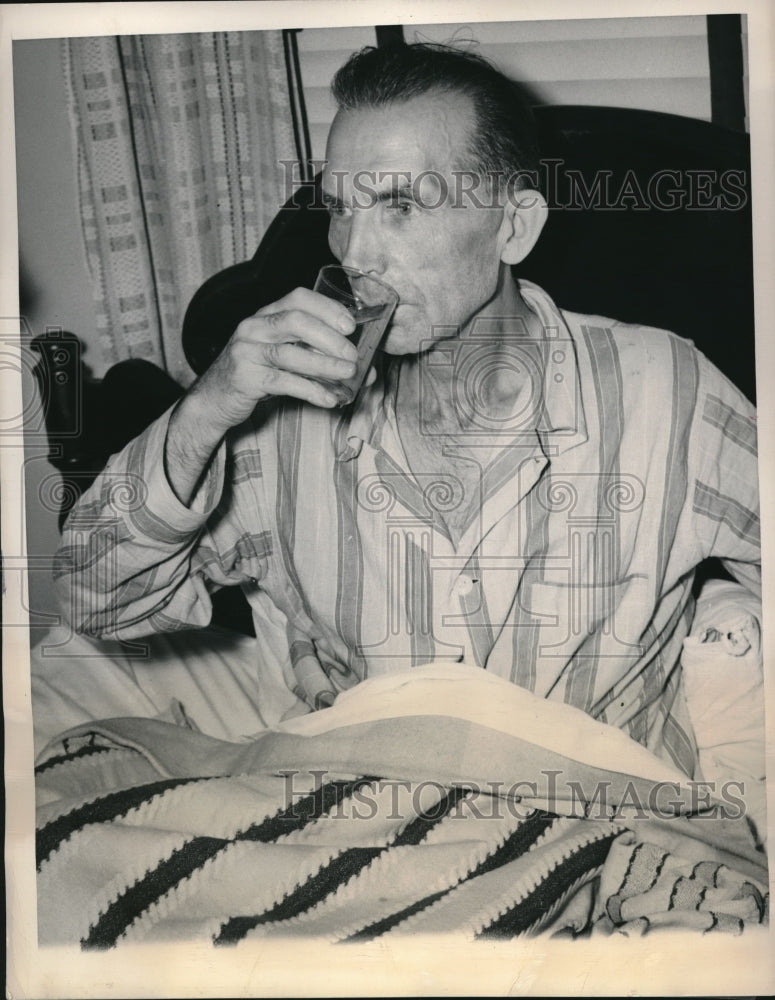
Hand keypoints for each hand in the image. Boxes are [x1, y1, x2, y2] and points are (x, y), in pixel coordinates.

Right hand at [190, 287, 359, 433]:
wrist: (214, 399)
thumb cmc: (257, 374)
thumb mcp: (284, 357)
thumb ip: (319, 357)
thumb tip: (367, 369)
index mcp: (266, 315)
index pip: (298, 298)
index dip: (327, 308)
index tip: (351, 325)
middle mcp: (254, 327)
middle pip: (295, 321)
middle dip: (330, 337)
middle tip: (353, 355)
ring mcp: (247, 351)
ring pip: (290, 353)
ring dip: (325, 364)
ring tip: (349, 375)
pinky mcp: (245, 378)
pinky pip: (283, 382)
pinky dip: (310, 390)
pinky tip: (329, 399)